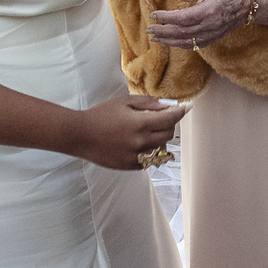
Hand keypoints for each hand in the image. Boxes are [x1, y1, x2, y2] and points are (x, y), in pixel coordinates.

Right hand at [72, 94, 186, 169]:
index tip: (187, 107)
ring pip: (161, 149)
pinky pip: (150, 160)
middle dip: (169, 124)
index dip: (181, 112)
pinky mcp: (130, 166)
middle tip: (161, 117)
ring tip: (149, 130)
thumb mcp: (124, 102)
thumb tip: (167, 106)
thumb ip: (148, 103)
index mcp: (140, 123)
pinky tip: (140, 143)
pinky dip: (150, 151)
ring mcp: (136, 156)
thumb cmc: (101, 115)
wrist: (80, 135)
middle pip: (169, 134)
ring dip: (160, 138)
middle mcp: (141, 142)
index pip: (170, 119)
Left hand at [147, 0, 251, 48]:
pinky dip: (181, 45)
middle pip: (181, 32)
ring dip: (169, 41)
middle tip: (149, 30)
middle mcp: (210, 26)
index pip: (182, 18)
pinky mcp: (214, 38)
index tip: (153, 15)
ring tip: (155, 39)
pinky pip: (195, 45)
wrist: (249, 4)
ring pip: (186, 42)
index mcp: (208, 11)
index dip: (166, 18)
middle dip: (163, 32)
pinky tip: (172, 42)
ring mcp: (212, 34)